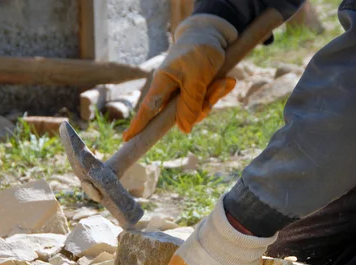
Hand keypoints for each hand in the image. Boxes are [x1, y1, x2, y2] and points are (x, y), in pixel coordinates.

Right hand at [123, 15, 237, 140]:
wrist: (213, 34)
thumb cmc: (200, 51)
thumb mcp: (196, 78)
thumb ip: (189, 104)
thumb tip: (184, 130)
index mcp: (163, 83)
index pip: (147, 109)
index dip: (138, 125)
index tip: (126, 139)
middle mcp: (171, 89)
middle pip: (181, 114)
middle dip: (202, 106)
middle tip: (218, 87)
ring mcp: (184, 91)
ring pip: (197, 109)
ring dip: (213, 96)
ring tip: (224, 80)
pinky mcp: (197, 90)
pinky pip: (207, 101)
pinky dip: (218, 92)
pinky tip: (228, 80)